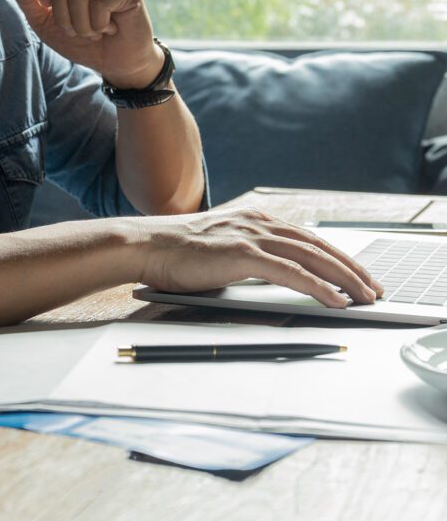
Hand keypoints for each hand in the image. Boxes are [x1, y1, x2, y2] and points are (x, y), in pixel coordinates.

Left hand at [15, 0, 162, 86]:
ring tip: (95, 30)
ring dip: (83, 27)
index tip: (49, 7)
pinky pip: (100, 5)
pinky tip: (110, 28)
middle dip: (63, 18)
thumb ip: (30, 4)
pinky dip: (99, 26)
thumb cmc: (82, 42)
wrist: (116, 63)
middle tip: (77, 30)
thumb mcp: (46, 26)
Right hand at [138, 207, 384, 306]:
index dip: (337, 256)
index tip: (357, 273)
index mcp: (254, 219)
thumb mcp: (220, 248)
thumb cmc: (176, 254)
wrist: (146, 245)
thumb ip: (247, 254)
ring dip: (344, 278)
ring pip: (311, 257)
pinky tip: (335, 300)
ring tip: (366, 296)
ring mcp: (250, 236)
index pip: (307, 237)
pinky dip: (318, 286)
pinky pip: (291, 273)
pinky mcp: (242, 254)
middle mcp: (258, 222)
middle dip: (351, 268)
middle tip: (374, 288)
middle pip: (317, 245)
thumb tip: (272, 273)